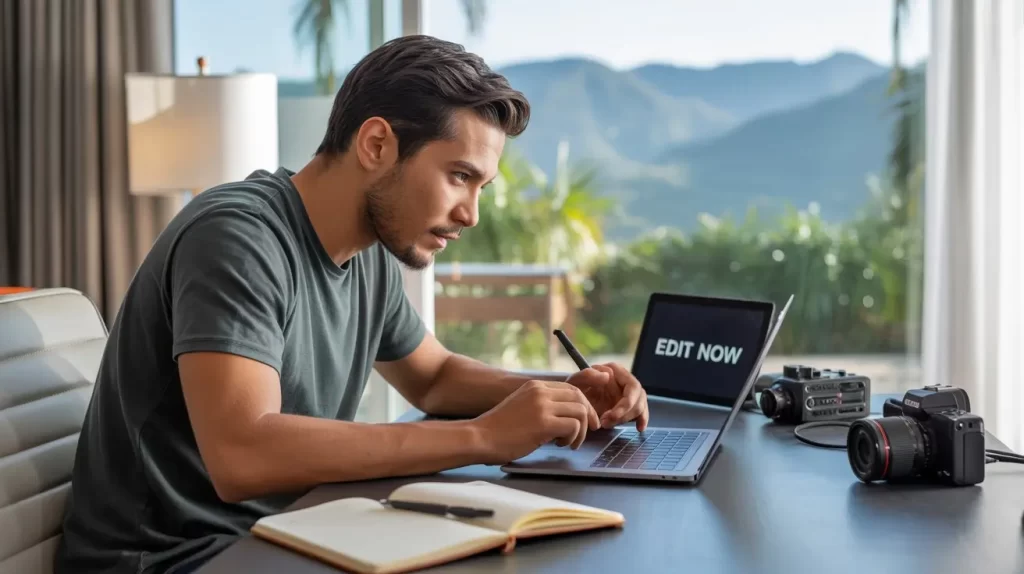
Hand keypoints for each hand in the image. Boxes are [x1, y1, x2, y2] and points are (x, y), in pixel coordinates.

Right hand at [472, 380, 599, 463]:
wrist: (480, 437)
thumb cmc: (499, 429)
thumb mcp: (522, 407)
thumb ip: (542, 406)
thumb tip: (567, 416)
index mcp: (536, 386)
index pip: (571, 389)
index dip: (583, 405)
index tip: (587, 421)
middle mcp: (540, 391)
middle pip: (580, 398)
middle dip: (588, 416)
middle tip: (588, 432)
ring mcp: (542, 406)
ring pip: (580, 411)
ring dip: (580, 431)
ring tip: (568, 443)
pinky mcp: (543, 423)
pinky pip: (573, 426)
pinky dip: (573, 437)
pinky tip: (560, 445)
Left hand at [567, 362, 648, 430]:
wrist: (571, 403)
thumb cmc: (573, 391)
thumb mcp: (575, 382)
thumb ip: (587, 375)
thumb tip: (608, 376)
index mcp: (616, 370)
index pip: (632, 386)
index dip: (625, 403)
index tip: (610, 415)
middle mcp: (625, 380)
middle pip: (638, 398)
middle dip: (624, 413)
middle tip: (606, 423)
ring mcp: (628, 393)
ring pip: (639, 406)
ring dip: (625, 419)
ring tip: (606, 425)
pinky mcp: (628, 406)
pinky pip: (641, 412)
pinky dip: (642, 420)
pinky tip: (639, 428)